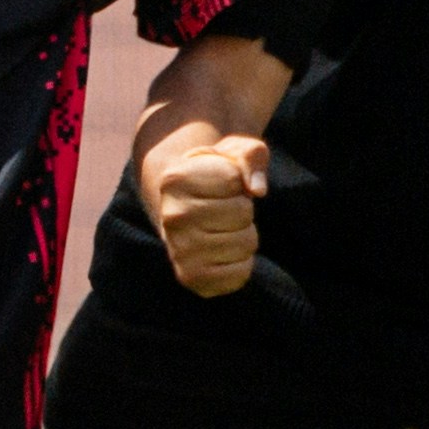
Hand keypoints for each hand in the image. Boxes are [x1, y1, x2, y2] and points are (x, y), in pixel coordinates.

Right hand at [143, 124, 272, 297]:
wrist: (186, 210)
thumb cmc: (217, 175)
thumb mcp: (234, 150)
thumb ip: (251, 154)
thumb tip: (257, 190)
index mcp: (175, 179)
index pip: (234, 180)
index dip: (238, 180)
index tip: (221, 183)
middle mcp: (171, 216)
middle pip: (242, 212)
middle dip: (243, 208)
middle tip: (222, 209)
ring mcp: (179, 250)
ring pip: (246, 243)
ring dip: (244, 234)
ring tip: (222, 228)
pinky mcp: (191, 277)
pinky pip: (241, 273)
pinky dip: (242, 262)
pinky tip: (223, 251)